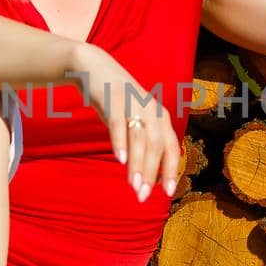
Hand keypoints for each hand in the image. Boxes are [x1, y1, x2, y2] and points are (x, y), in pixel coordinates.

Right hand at [69, 45, 178, 202]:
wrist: (94, 69)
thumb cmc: (116, 102)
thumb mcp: (134, 122)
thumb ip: (142, 145)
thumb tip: (147, 176)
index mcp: (160, 118)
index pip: (171, 148)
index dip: (170, 170)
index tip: (167, 193)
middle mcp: (152, 111)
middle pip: (156, 146)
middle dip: (151, 173)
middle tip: (143, 196)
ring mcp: (133, 104)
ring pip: (140, 138)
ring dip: (137, 164)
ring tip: (134, 186)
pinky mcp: (114, 100)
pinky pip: (118, 124)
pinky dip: (120, 142)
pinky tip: (119, 160)